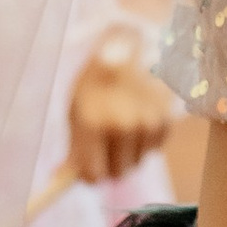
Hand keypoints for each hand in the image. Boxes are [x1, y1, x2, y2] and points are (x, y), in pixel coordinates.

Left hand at [68, 34, 180, 182]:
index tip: (88, 169)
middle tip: (105, 147)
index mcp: (93, 123)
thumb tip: (60, 179)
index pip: (93, 176)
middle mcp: (122, 125)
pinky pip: (155, 148)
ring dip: (129, 152)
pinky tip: (139, 117)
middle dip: (109, 166)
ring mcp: (147, 123)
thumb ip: (73, 147)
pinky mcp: (166, 119)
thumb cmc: (96, 82)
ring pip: (138, 162)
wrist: (130, 47)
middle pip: (118, 174)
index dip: (89, 175)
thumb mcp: (76, 110)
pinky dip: (146, 140)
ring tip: (122, 125)